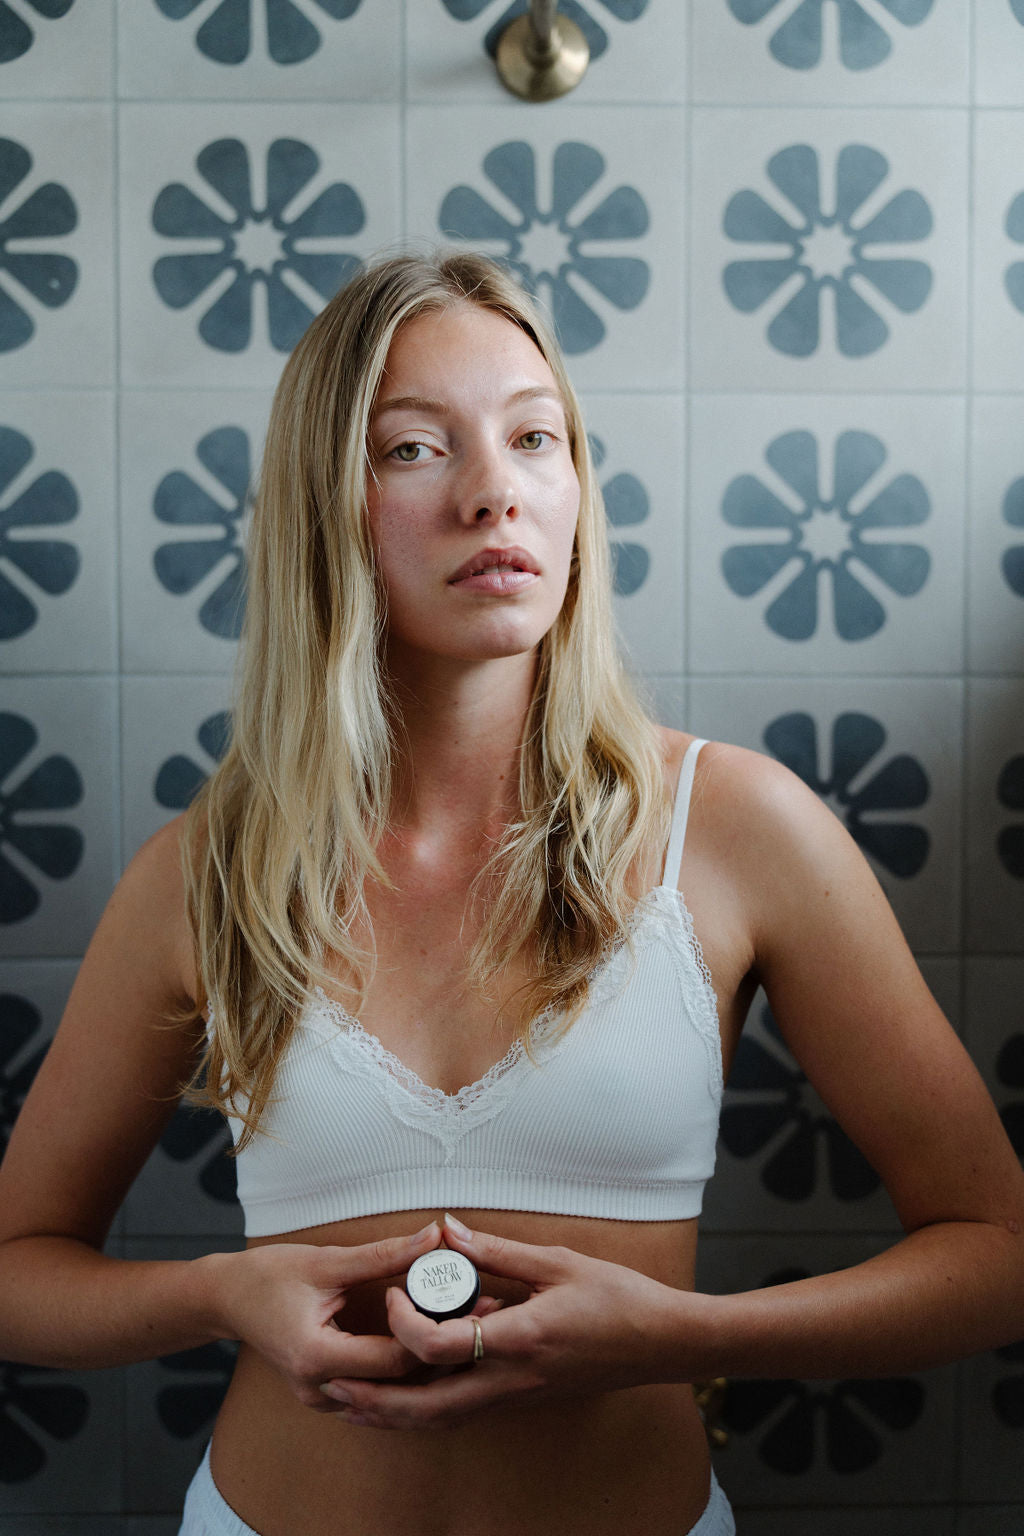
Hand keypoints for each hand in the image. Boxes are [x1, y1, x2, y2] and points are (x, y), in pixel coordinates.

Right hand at [213, 1221, 454, 1412]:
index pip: (395, 1359)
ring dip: (425, 1360)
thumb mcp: (327, 1260)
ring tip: (464, 1325)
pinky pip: (373, 1388)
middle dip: (440, 1347)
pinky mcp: (325, 1393)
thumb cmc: (268, 1276)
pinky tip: (429, 1339)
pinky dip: (401, 1367)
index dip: (434, 1331)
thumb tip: (434, 1236)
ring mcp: (321, 1398)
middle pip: (399, 1381)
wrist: (226, 1299)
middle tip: (481, 1314)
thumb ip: (384, 1254)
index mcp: (317, 1358)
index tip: (470, 1303)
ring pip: (389, 1390)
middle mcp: (320, 1389)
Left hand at [318, 1214, 684, 1428]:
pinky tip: (406, 1394)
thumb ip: (496, 1251)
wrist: (661, 1344)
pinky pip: (463, 1412)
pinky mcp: (522, 1400)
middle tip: (333, 1386)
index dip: (404, 1320)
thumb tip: (445, 1230)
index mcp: (519, 1339)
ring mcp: (517, 1397)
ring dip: (394, 1415)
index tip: (393, 1291)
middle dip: (375, 1402)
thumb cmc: (617, 1298)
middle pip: (427, 1407)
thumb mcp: (558, 1262)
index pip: (440, 1345)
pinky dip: (427, 1409)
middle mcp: (512, 1379)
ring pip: (441, 1420)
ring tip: (353, 1402)